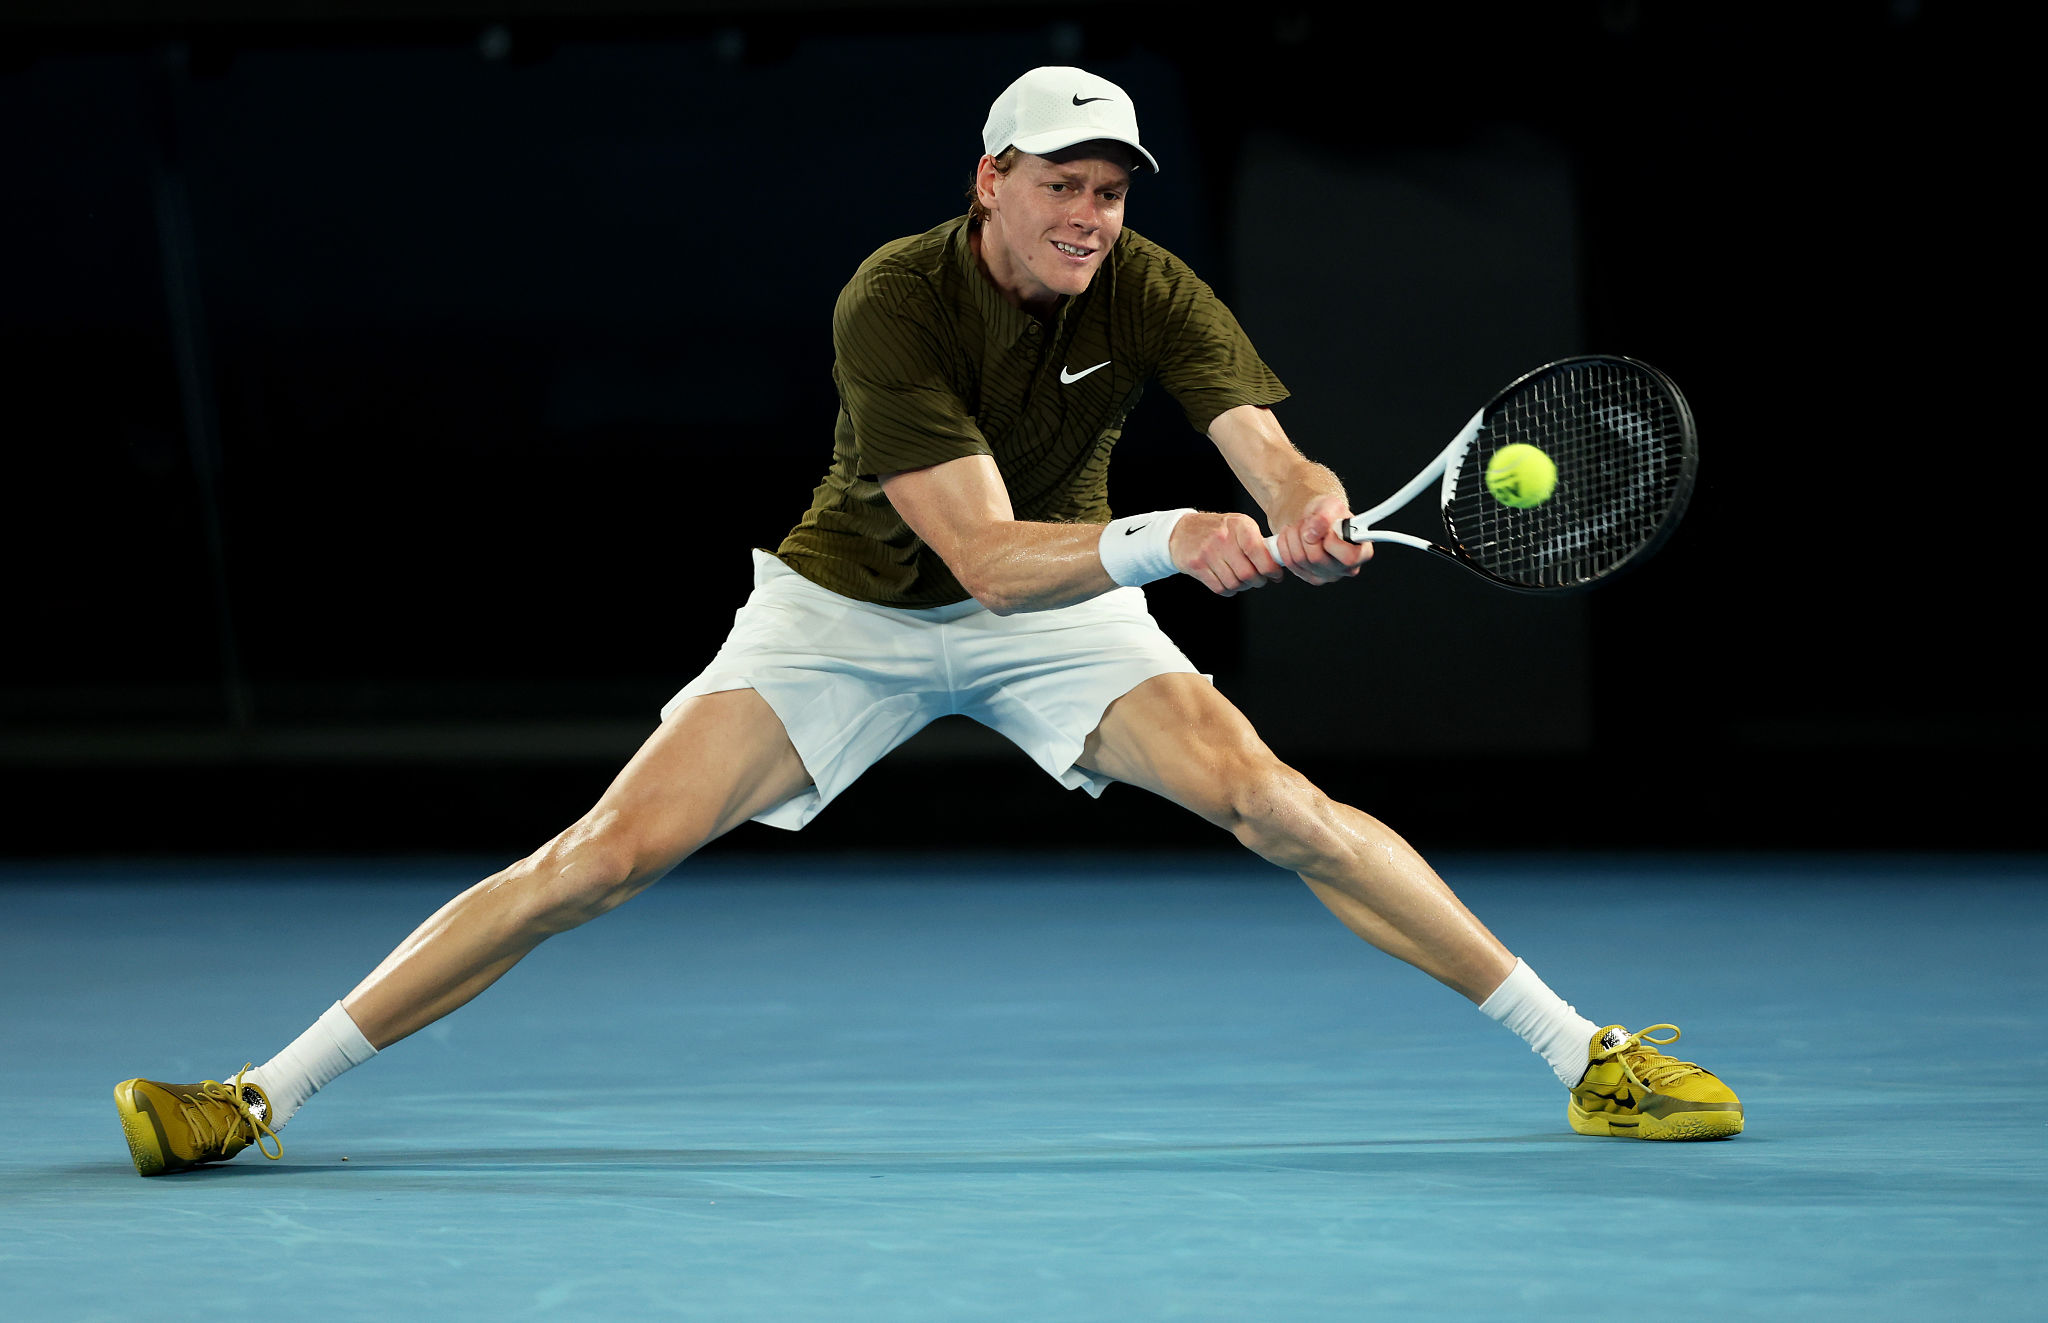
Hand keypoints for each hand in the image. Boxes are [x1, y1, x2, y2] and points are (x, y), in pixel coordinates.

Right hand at [1169, 511, 1284, 596]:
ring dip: (1242, 586)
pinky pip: (1220, 588)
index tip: (1275, 575)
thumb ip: (1257, 542)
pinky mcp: (1197, 565)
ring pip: (1234, 583)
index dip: (1271, 569)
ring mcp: (1208, 552)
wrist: (1182, 531)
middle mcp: (1224, 537)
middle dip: (1257, 581)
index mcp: (1239, 526)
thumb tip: (1277, 563)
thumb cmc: (1217, 530)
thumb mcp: (1239, 526)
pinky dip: (1228, 590)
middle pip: (1248, 573)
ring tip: (1241, 579)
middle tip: (1258, 579)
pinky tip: (1227, 582)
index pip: (1259, 552)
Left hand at [1272, 494, 1371, 584]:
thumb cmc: (1331, 514)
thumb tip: (1313, 531)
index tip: (1328, 530)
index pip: (1349, 557)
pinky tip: (1292, 536)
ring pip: (1300, 559)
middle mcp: (1347, 569)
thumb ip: (1325, 516)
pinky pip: (1289, 562)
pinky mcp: (1309, 577)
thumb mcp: (1331, 505)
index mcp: (1362, 552)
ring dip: (1294, 537)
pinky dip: (1285, 544)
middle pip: (1317, 558)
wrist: (1318, 520)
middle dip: (1306, 534)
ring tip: (1301, 526)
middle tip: (1309, 522)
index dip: (1332, 542)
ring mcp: (1328, 576)